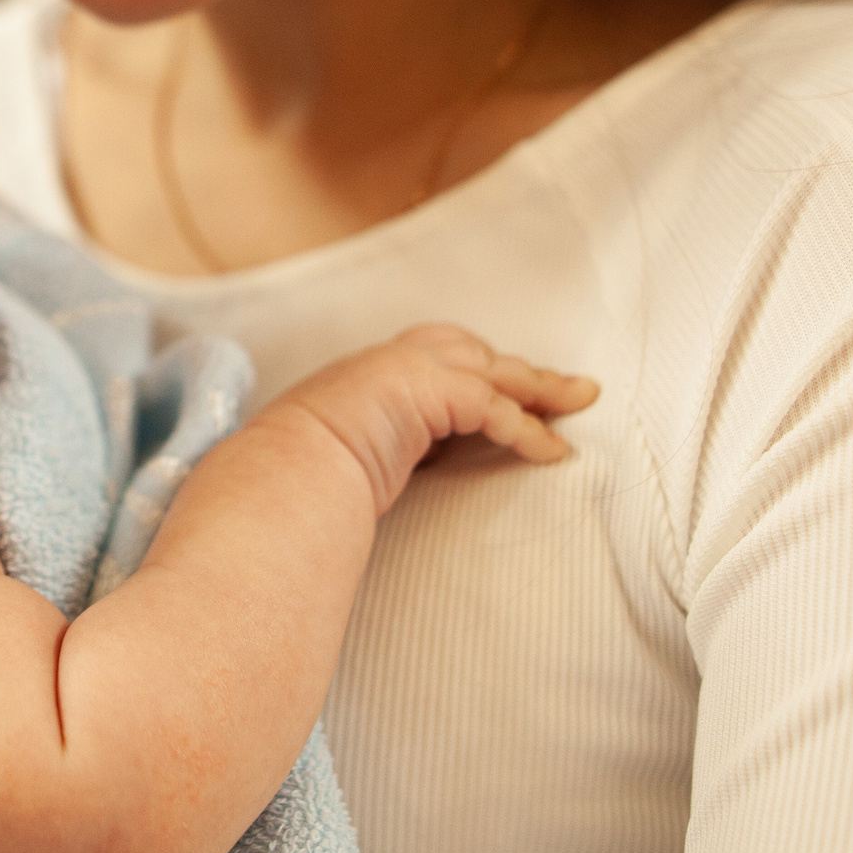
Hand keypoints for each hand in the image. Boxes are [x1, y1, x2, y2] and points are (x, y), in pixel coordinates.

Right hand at [260, 324, 598, 515]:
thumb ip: (357, 467)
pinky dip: (527, 428)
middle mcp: (378, 366)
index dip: (472, 375)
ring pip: (488, 369)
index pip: (425, 362)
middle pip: (467, 351)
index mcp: (356, 385)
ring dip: (539, 386)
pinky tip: (552, 453)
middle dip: (517, 368)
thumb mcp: (328, 471)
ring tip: (580, 402)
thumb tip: (356, 501)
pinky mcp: (421, 388)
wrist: (272, 484)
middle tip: (565, 389)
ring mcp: (398, 369)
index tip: (505, 399)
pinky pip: (491, 406)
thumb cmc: (287, 492)